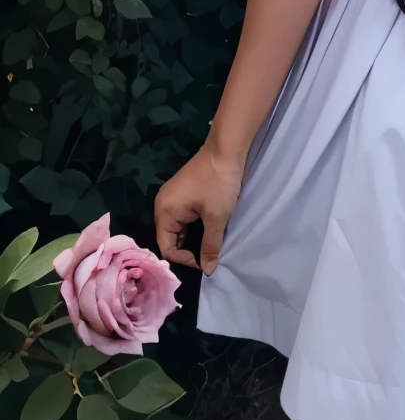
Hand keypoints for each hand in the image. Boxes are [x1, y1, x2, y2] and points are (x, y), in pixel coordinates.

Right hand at [153, 143, 245, 274]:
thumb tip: (208, 270)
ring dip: (192, 237)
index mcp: (164, 212)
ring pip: (178, 227)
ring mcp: (172, 197)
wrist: (226, 148)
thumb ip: (210, 246)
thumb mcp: (216, 217)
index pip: (166, 248)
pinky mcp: (182, 192)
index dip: (185, 260)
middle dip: (188, 249)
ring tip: (209, 245)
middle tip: (208, 256)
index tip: (205, 262)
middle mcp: (162, 205)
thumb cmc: (218, 183)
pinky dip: (194, 225)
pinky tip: (208, 228)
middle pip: (170, 238)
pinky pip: (183, 216)